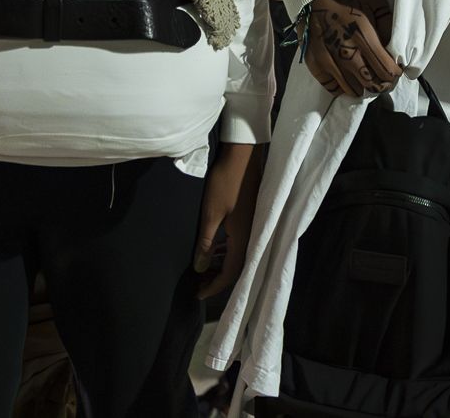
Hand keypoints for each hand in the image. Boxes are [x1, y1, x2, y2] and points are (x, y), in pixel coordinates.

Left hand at [194, 141, 264, 297]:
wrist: (243, 155)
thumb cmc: (225, 183)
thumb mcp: (211, 214)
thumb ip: (206, 243)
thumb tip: (200, 268)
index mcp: (244, 238)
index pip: (231, 273)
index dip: (214, 286)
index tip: (197, 294)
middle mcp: (252, 235)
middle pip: (236, 267)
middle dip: (217, 278)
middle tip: (199, 284)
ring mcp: (252, 226)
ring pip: (237, 255)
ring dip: (221, 264)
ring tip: (204, 269)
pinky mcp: (249, 217)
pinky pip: (238, 243)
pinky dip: (225, 251)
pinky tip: (214, 248)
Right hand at [303, 0, 401, 97]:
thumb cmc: (348, 0)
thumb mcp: (375, 3)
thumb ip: (389, 25)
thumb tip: (397, 49)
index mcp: (363, 36)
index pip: (386, 70)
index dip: (395, 74)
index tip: (395, 70)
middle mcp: (346, 52)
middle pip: (372, 85)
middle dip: (383, 84)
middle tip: (385, 78)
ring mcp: (328, 61)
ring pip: (354, 90)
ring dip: (365, 87)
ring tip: (368, 78)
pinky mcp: (315, 65)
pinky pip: (334, 89)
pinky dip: (345, 88)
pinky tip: (350, 79)